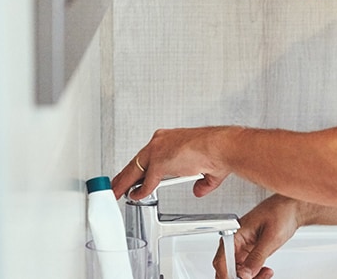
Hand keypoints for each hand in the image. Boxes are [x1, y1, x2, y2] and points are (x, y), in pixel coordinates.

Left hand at [111, 127, 231, 199]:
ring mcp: (158, 151)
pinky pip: (146, 182)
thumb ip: (200, 181)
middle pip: (137, 161)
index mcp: (171, 139)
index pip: (149, 154)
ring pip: (134, 170)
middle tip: (117, 184)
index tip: (137, 175)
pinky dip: (140, 191)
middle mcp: (161, 142)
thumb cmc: (216, 150)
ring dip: (124, 183)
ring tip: (116, 192)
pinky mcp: (159, 163)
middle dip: (126, 175)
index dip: (141, 167)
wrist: (220, 147)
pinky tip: (135, 196)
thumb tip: (198, 190)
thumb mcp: (206, 167)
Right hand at [213, 195, 301, 278]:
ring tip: (265, 274)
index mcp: (235, 234)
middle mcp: (236, 242)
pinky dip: (256, 275)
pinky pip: (247, 270)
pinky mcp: (251, 253)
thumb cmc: (280, 212)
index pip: (222, 259)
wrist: (291, 209)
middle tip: (254, 278)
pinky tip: (265, 272)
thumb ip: (257, 256)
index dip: (227, 274)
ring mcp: (243, 248)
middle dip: (239, 277)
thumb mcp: (270, 237)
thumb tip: (245, 273)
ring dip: (250, 277)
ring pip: (238, 272)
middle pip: (228, 268)